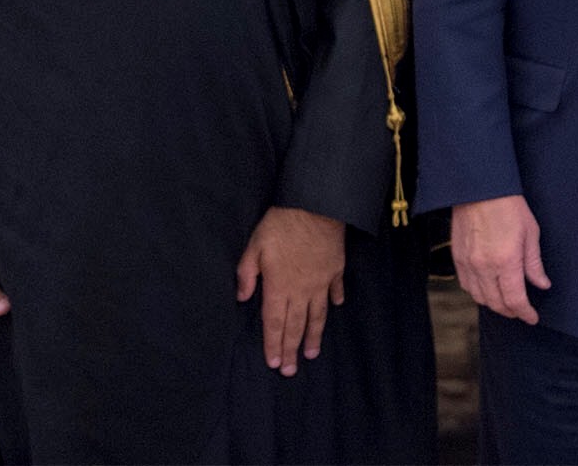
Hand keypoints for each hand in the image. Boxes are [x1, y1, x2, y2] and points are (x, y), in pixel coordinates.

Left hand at [236, 206, 345, 375]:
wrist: (317, 207)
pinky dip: (335, 301)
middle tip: (291, 372)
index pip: (274, 322)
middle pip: (295, 326)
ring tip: (312, 354)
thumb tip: (241, 298)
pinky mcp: (335, 269)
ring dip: (313, 336)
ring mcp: (321, 282)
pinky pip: (335, 290)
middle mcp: (301, 291)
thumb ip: (246, 273)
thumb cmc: (281, 225)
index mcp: (278, 287)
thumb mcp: (255, 245)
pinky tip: (335, 308)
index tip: (274, 363)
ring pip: (317, 316)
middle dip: (292, 350)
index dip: (273, 344)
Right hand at [452, 194, 550, 324]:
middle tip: (521, 310)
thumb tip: (541, 284)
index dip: (525, 313)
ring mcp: (468, 263)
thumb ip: (534, 263)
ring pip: (480, 298)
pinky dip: (477, 292)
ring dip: (494, 304)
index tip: (532, 317)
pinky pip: (466, 285)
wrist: (480, 188)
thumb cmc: (508, 206)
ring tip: (505, 301)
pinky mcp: (458, 257)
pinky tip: (487, 288)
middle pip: (497, 303)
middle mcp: (484, 266)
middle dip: (511, 311)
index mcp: (506, 261)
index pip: (515, 300)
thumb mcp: (530, 233)